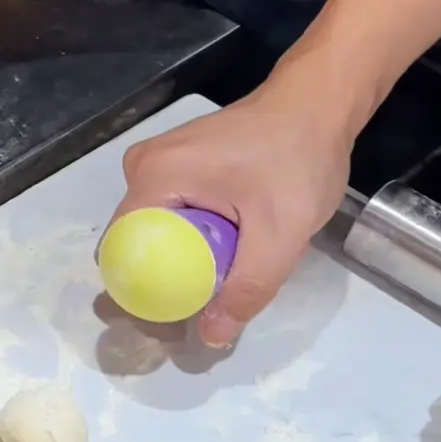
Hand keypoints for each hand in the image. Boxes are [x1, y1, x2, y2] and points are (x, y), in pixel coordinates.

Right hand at [110, 78, 357, 347]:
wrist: (318, 104)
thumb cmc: (298, 159)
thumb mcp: (282, 232)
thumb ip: (248, 286)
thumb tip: (213, 337)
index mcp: (154, 177)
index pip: (123, 249)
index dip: (142, 291)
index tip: (173, 322)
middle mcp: (142, 167)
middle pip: (137, 242)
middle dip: (166, 278)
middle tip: (208, 305)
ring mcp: (157, 162)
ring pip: (156, 230)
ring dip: (184, 257)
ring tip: (225, 273)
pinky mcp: (177, 162)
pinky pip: (171, 213)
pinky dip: (195, 235)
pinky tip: (230, 241)